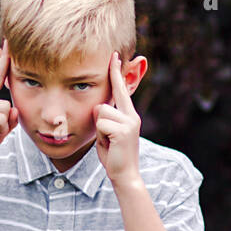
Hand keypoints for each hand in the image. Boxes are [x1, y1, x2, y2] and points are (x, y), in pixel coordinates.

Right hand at [0, 38, 18, 169]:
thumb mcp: (0, 131)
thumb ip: (9, 119)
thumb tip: (14, 110)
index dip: (3, 60)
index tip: (8, 43)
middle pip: (4, 95)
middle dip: (4, 102)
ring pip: (6, 109)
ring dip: (4, 126)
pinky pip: (1, 118)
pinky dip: (1, 131)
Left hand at [95, 51, 142, 186]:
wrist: (125, 175)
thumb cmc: (114, 156)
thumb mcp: (108, 133)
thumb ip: (106, 119)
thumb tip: (100, 107)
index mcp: (130, 115)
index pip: (121, 90)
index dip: (117, 73)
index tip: (114, 56)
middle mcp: (132, 116)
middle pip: (105, 102)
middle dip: (105, 104)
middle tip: (112, 75)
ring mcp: (130, 122)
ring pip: (100, 112)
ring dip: (98, 129)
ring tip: (107, 141)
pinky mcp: (124, 130)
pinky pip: (101, 124)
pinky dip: (100, 136)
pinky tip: (109, 145)